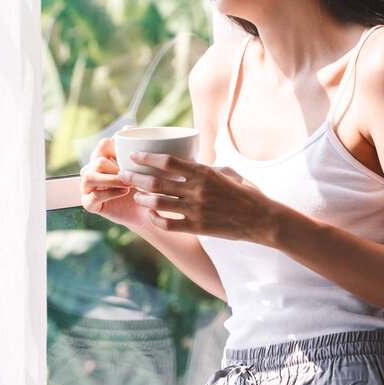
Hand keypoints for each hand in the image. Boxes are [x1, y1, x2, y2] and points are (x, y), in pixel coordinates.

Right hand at [79, 138, 150, 228]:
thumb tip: (128, 126)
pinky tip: (124, 192)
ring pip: (89, 176)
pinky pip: (92, 197)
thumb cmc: (143, 187)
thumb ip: (135, 147)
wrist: (144, 211)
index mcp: (102, 158)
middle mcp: (91, 171)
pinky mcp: (88, 204)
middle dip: (116, 167)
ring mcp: (87, 188)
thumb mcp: (142, 166)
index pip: (103, 145)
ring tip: (128, 184)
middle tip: (133, 175)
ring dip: (111, 179)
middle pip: (97, 160)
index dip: (118, 148)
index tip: (134, 156)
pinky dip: (109, 193)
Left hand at [117, 151, 277, 242]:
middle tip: (123, 175)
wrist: (262, 219)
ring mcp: (196, 210)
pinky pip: (168, 224)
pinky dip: (155, 219)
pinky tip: (150, 214)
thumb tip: (187, 162)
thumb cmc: (246, 193)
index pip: (168, 161)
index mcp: (204, 172)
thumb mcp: (228, 172)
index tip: (134, 156)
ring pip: (158, 203)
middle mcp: (197, 190)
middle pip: (156, 182)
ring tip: (136, 196)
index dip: (147, 158)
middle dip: (134, 178)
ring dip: (142, 199)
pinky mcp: (198, 228)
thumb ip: (205, 168)